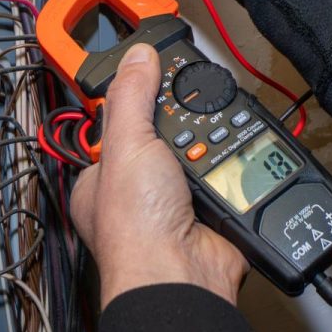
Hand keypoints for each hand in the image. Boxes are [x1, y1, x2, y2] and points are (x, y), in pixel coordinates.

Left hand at [70, 43, 248, 308]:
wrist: (182, 275)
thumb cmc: (136, 226)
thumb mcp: (127, 144)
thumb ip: (131, 96)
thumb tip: (137, 56)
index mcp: (102, 177)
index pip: (118, 124)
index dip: (137, 99)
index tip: (157, 75)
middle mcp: (136, 192)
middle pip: (162, 137)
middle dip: (179, 124)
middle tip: (189, 105)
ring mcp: (173, 203)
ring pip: (195, 154)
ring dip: (206, 146)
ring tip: (208, 135)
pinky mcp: (207, 211)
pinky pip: (222, 174)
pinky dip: (229, 166)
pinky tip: (228, 159)